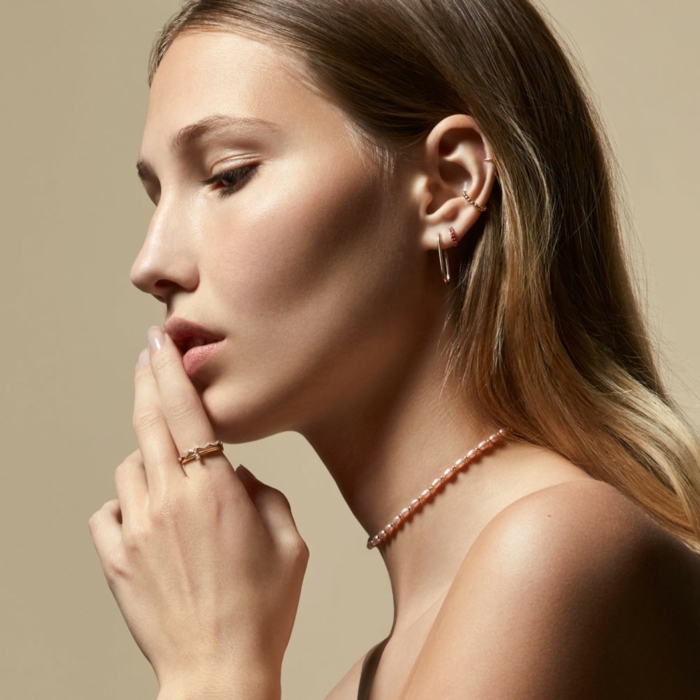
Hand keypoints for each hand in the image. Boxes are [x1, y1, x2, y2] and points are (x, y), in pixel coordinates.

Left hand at [89, 327, 307, 698]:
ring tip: (169, 473)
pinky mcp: (115, 561)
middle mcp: (170, 502)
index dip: (171, 372)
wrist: (218, 671)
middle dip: (146, 381)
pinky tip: (144, 516)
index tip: (161, 342)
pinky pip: (107, 512)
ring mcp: (137, 531)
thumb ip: (265, 495)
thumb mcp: (290, 543)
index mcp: (215, 492)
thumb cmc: (261, 610)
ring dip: (146, 458)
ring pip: (128, 467)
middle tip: (147, 356)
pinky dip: (124, 504)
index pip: (186, 413)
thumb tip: (237, 476)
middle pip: (148, 423)